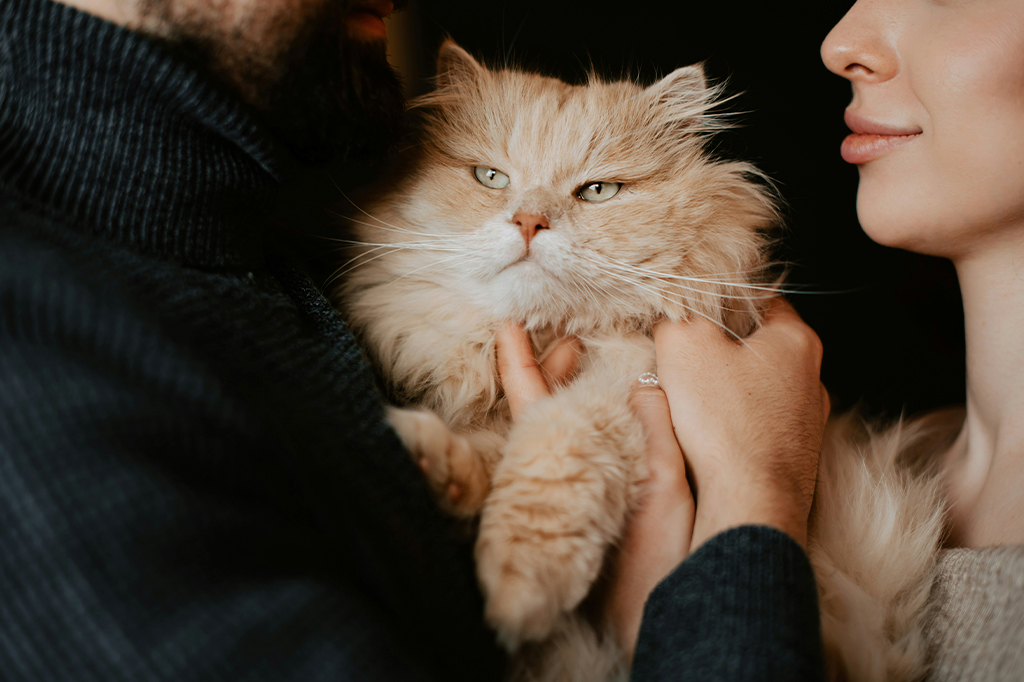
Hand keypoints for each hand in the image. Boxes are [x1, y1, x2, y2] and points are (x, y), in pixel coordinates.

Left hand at [496, 322, 695, 663]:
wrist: (660, 613)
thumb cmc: (658, 556)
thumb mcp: (663, 484)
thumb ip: (653, 430)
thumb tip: (645, 386)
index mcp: (562, 456)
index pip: (527, 392)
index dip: (515, 356)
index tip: (506, 322)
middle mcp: (554, 470)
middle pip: (538, 404)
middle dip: (552, 365)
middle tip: (571, 339)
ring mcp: (563, 487)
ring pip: (555, 423)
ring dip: (568, 388)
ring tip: (584, 361)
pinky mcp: (580, 503)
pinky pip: (574, 444)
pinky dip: (584, 414)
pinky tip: (603, 412)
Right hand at [654, 298, 829, 549]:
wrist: (750, 502)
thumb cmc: (723, 422)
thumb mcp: (683, 347)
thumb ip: (678, 319)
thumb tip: (675, 318)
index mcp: (796, 340)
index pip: (761, 300)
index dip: (723, 303)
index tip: (695, 316)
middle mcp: (813, 377)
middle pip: (760, 347)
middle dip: (723, 351)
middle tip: (686, 360)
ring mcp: (809, 420)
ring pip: (761, 388)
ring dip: (730, 391)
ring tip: (694, 403)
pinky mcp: (796, 456)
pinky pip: (761, 426)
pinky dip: (737, 426)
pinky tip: (711, 437)